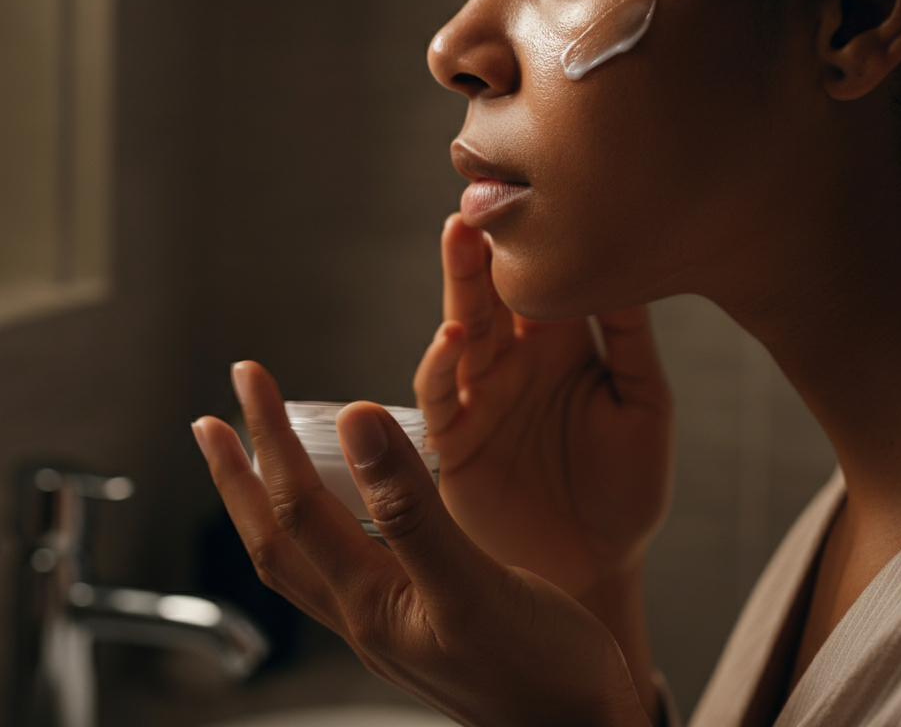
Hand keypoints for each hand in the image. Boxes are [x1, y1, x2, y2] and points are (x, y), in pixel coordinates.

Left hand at [192, 363, 652, 726]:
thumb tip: (356, 425)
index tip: (250, 379)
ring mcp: (388, 622)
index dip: (266, 438)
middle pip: (274, 541)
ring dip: (267, 502)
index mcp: (371, 605)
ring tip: (254, 459)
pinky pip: (345, 563)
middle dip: (236, 477)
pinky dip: (324, 524)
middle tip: (210, 423)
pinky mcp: (418, 619)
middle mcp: (366, 616)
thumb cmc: (541, 669)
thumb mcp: (471, 586)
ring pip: (303, 556)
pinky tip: (345, 507)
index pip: (295, 506)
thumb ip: (412, 509)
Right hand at [414, 215, 673, 598]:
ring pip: (461, 328)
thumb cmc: (625, 488)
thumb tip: (628, 264)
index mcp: (560, 344)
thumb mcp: (643, 405)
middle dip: (484, 248)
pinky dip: (442, 362)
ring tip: (460, 238)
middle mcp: (514, 360)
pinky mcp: (454, 438)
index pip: (540, 280)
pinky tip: (454, 335)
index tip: (532, 191)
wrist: (597, 566)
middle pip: (493, 293)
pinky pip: (440, 394)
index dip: (532, 240)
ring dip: (458, 286)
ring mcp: (480, 395)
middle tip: (480, 200)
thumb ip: (630, 341)